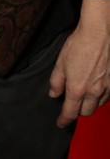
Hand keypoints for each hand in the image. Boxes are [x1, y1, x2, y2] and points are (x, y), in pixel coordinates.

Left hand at [49, 0, 109, 126]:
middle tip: (71, 106)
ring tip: (83, 97)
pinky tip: (95, 90)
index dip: (64, 120)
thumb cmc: (78, 46)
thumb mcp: (60, 63)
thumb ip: (56, 82)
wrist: (98, 34)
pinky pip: (106, 96)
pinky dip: (100, 97)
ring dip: (90, 105)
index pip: (70, 112)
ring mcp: (105, 87)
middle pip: (86, 112)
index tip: (60, 123)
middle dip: (78, 112)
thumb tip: (54, 94)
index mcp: (77, 89)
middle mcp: (93, 92)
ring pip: (98, 105)